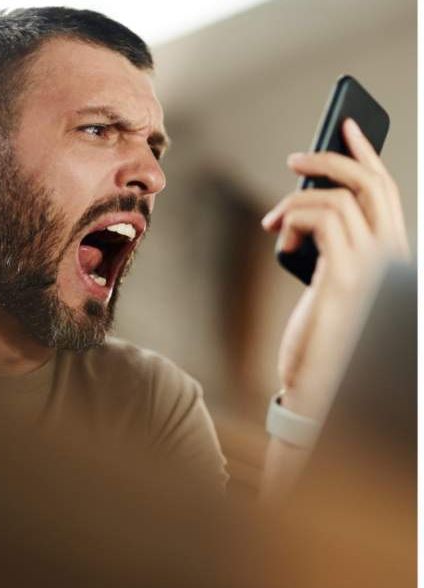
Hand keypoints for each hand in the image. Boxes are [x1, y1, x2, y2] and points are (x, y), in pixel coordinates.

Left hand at [263, 118, 409, 418]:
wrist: (319, 386)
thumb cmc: (321, 339)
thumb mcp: (328, 282)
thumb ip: (330, 245)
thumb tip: (308, 207)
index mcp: (390, 255)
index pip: (386, 190)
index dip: (367, 154)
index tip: (347, 125)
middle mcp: (391, 256)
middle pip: (372, 183)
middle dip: (335, 157)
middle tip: (296, 155)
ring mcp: (373, 266)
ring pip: (339, 198)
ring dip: (297, 201)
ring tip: (273, 223)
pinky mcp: (347, 277)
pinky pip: (322, 220)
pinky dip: (294, 220)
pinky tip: (278, 239)